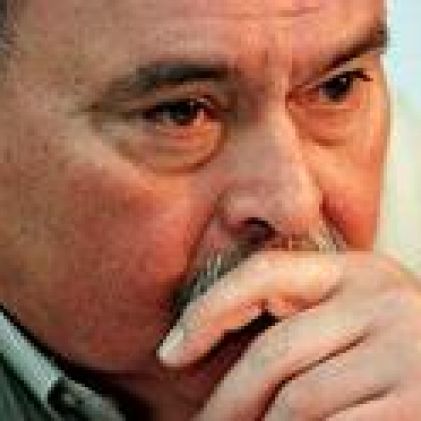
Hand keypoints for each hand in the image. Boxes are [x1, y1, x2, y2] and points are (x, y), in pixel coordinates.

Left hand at [158, 252, 420, 419]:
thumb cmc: (399, 351)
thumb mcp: (357, 319)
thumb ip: (305, 322)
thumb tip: (224, 358)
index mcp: (356, 272)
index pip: (263, 273)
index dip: (208, 311)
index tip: (170, 351)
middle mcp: (383, 300)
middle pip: (274, 351)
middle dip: (228, 399)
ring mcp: (408, 351)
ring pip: (298, 402)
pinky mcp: (418, 405)